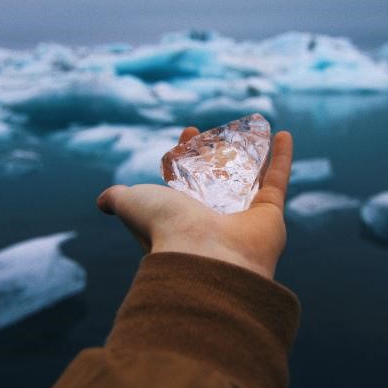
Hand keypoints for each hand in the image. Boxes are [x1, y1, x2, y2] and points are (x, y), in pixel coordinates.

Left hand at [97, 127, 293, 278]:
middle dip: (217, 153)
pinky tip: (284, 133)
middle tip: (217, 131)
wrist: (204, 258)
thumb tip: (103, 200)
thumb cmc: (165, 229)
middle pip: (217, 178)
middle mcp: (212, 218)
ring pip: (251, 178)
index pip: (185, 178)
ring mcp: (243, 217)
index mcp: (181, 215)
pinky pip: (277, 179)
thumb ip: (118, 198)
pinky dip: (282, 157)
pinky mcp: (270, 214)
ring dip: (255, 154)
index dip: (185, 154)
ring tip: (257, 129)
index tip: (188, 132)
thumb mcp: (132, 204)